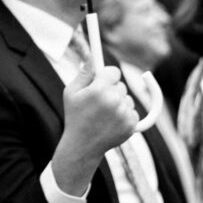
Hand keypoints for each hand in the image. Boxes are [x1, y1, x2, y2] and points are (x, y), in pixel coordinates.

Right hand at [55, 65, 137, 192]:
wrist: (82, 147)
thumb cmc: (74, 117)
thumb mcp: (71, 93)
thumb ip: (83, 73)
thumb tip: (92, 56)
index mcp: (99, 90)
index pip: (114, 71)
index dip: (107, 75)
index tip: (103, 80)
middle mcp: (114, 100)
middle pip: (121, 85)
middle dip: (111, 90)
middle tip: (98, 102)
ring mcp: (124, 113)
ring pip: (127, 98)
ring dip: (118, 103)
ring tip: (103, 115)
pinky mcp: (131, 124)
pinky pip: (132, 111)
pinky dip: (124, 115)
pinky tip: (111, 122)